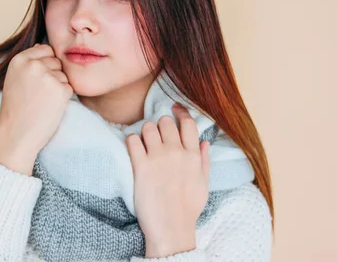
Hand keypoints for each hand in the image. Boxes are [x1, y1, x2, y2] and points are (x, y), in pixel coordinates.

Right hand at [0, 43, 73, 175]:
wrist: (16, 135)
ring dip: (58, 87)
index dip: (44, 65)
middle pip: (56, 61)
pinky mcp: (61, 89)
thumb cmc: (15, 109)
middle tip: (38, 94)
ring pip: (64, 75)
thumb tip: (43, 46)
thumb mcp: (14, 78)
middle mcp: (33, 64)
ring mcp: (48, 76)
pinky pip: (69, 87)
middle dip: (52, 75)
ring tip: (42, 102)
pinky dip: (63, 98)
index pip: (45, 49)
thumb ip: (28, 62)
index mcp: (19, 59)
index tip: (36, 81)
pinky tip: (50, 107)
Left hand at [125, 103, 209, 257]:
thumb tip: (205, 142)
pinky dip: (131, 141)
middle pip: (166, 121)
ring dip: (145, 131)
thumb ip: (204, 161)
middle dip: (160, 124)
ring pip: (148, 127)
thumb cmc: (188, 208)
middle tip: (156, 134)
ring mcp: (158, 158)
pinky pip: (133, 140)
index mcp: (193, 156)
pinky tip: (133, 148)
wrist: (171, 227)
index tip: (174, 109)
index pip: (188, 123)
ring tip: (144, 141)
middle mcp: (176, 153)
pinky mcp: (141, 166)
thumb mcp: (203, 184)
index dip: (180, 113)